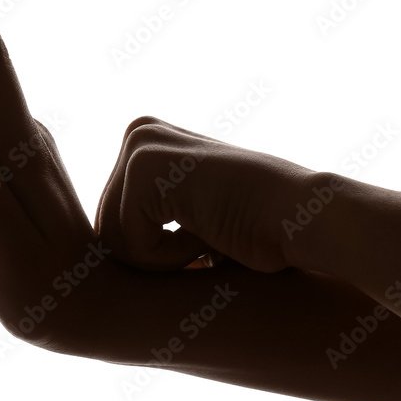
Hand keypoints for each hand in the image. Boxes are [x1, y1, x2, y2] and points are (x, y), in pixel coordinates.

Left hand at [95, 117, 314, 272]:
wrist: (303, 220)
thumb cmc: (255, 231)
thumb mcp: (189, 214)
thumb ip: (147, 217)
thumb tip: (97, 266)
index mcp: (145, 142)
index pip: (111, 224)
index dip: (154, 251)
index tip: (203, 231)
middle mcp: (138, 134)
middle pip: (105, 231)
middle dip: (154, 255)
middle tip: (208, 235)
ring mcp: (140, 146)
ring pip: (113, 242)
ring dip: (164, 259)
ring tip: (209, 232)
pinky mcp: (145, 169)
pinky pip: (129, 246)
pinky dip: (171, 258)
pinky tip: (209, 233)